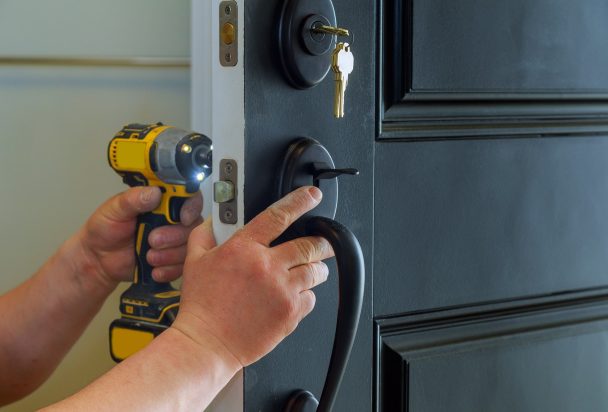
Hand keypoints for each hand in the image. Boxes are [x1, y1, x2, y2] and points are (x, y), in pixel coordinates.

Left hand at [77, 187, 202, 289]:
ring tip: (149, 257)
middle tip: (152, 240)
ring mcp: (173, 240)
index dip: (191, 207)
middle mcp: (171, 219)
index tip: (182, 218)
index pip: (188, 197)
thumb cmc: (104, 230)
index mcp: (160, 201)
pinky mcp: (172, 260)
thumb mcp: (114, 210)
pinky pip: (182, 266)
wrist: (98, 260)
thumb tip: (154, 192)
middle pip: (193, 225)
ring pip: (189, 246)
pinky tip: (153, 269)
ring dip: (170, 255)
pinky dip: (169, 269)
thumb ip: (133, 199)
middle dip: (174, 236)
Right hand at [173, 186, 333, 368]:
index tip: (312, 196)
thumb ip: (205, 235)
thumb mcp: (194, 262)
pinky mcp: (290, 313)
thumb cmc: (201, 306)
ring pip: (316, 271)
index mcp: (244, 248)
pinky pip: (312, 298)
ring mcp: (282, 290)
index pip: (278, 216)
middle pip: (309, 244)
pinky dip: (307, 295)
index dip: (300, 202)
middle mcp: (267, 266)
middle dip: (321, 242)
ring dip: (316, 268)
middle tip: (322, 243)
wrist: (206, 343)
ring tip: (309, 271)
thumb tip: (213, 220)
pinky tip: (293, 296)